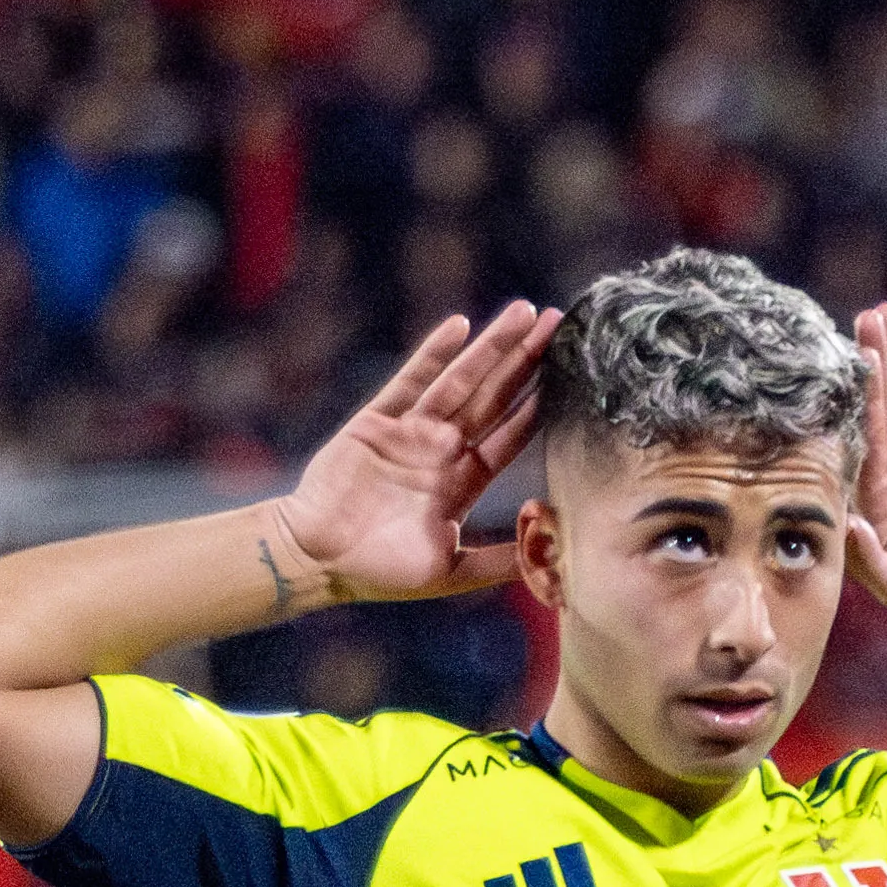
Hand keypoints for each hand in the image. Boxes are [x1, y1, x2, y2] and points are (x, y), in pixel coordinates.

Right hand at [257, 307, 548, 609]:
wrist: (316, 560)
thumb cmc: (380, 573)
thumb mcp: (451, 572)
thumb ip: (499, 561)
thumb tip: (554, 556)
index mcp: (461, 482)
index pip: (509, 437)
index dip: (538, 406)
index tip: (570, 375)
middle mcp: (441, 450)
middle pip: (494, 397)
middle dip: (526, 360)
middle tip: (560, 322)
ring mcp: (410, 432)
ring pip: (460, 381)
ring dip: (492, 347)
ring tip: (524, 313)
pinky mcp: (378, 421)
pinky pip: (411, 380)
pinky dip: (433, 353)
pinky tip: (460, 327)